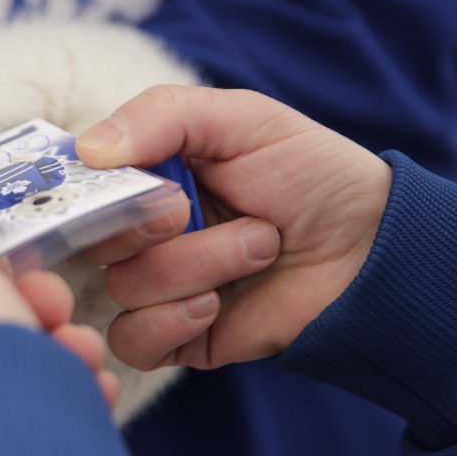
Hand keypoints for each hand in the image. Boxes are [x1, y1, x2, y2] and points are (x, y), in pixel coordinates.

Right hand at [76, 86, 391, 369]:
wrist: (375, 250)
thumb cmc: (312, 174)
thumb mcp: (243, 119)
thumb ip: (162, 115)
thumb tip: (86, 150)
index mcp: (150, 176)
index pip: (80, 185)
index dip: (92, 188)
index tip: (133, 180)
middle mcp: (145, 232)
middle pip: (94, 240)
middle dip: (149, 225)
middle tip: (193, 210)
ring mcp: (161, 287)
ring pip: (124, 288)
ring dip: (195, 267)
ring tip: (257, 249)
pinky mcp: (178, 337)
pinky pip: (133, 341)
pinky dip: (171, 322)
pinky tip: (218, 305)